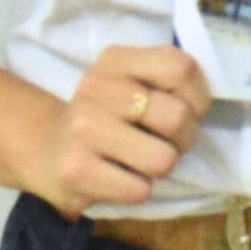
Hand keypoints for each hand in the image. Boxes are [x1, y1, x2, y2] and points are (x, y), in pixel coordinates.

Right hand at [31, 44, 210, 218]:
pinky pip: (139, 189)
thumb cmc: (104, 115)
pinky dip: (139, 189)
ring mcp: (84, 129)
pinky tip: (120, 178)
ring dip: (162, 166)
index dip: (198, 95)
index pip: (181, 67)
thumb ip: (164, 76)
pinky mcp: (76, 171)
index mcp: (115, 59)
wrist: (45, 149)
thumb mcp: (128, 80)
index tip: (190, 109)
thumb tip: (205, 99)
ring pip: (162, 159)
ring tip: (143, 160)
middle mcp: (96, 87)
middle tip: (169, 141)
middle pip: (177, 116)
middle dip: (185, 138)